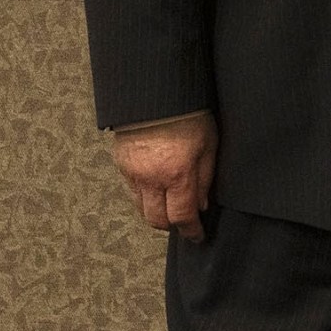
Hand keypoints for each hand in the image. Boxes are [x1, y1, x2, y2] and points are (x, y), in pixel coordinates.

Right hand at [112, 112, 218, 240]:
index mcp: (177, 175)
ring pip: (141, 208)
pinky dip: (144, 197)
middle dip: (171, 226)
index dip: (190, 231)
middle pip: (156, 219)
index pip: (182, 216)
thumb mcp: (209, 145)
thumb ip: (205, 178)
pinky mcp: (122, 165)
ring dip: (155, 214)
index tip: (197, 236)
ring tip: (170, 208)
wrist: (156, 94)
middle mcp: (151, 179)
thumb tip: (201, 205)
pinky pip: (131, 191)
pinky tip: (155, 190)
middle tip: (184, 224)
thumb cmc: (190, 115)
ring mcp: (133, 173)